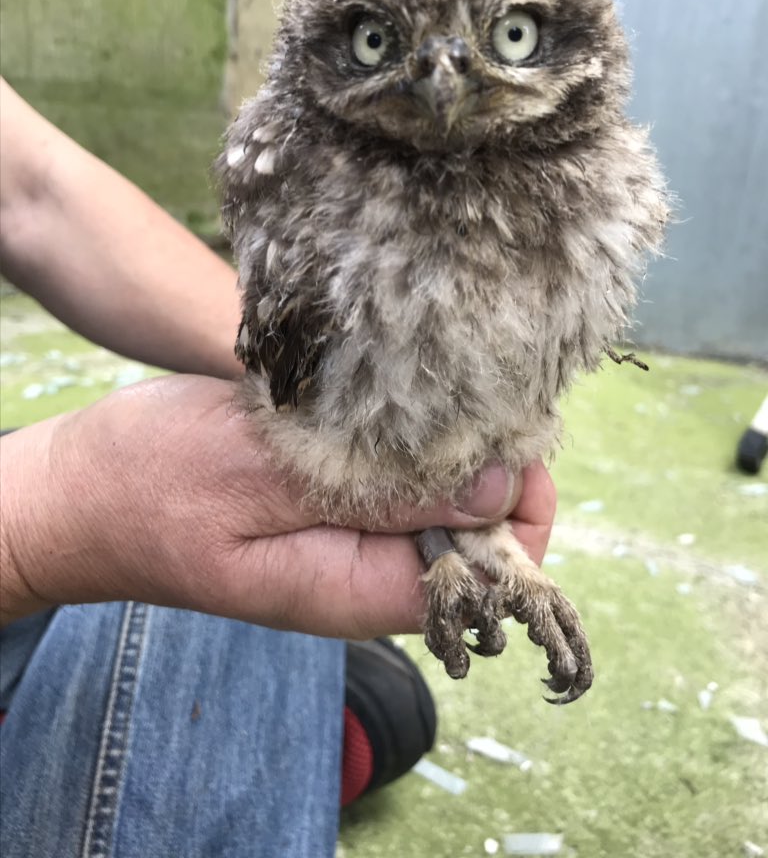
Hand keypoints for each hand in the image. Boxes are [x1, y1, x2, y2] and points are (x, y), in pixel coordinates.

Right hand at [1, 376, 556, 636]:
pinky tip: (394, 395)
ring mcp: (346, 540)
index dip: (523, 508)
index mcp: (357, 590)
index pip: (493, 575)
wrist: (82, 490)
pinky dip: (409, 438)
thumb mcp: (262, 478)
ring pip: (441, 502)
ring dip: (449, 445)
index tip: (511, 433)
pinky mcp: (329, 506)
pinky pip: (397, 480)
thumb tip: (499, 490)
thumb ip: (379, 496)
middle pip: (480, 535)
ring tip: (434, 382)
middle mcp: (365, 575)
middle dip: (491, 464)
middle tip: (472, 388)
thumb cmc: (152, 482)